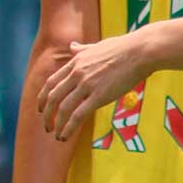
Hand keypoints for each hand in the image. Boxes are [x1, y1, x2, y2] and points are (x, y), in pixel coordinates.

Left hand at [38, 32, 153, 141]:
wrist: (140, 51)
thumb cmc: (123, 48)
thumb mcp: (97, 46)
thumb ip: (82, 49)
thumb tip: (72, 46)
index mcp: (75, 62)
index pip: (51, 82)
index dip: (43, 97)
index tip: (41, 108)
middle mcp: (77, 73)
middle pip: (52, 97)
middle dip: (46, 114)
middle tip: (46, 125)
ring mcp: (87, 84)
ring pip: (63, 108)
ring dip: (56, 124)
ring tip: (56, 134)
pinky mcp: (99, 96)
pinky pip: (78, 115)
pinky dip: (68, 128)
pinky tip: (65, 136)